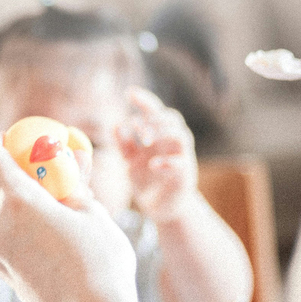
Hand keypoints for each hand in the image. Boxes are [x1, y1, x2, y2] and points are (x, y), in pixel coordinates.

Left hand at [0, 133, 139, 301]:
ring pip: (7, 212)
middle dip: (28, 176)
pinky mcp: (1, 273)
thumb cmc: (100, 267)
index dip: (1, 141)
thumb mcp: (94, 213)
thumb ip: (73, 182)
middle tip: (63, 182)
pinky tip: (61, 247)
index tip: (29, 148)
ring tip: (71, 220)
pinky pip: (10, 238)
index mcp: (15, 201)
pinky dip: (29, 232)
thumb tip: (71, 158)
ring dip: (32, 206)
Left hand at [116, 87, 197, 222]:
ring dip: (163, 133)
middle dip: (154, 118)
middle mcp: (173, 143)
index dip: (145, 100)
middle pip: (172, 118)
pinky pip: (181, 164)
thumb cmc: (148, 181)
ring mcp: (182, 158)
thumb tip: (115, 125)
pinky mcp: (185, 176)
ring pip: (181, 135)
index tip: (129, 93)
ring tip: (144, 140)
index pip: (156, 111)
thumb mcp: (131, 161)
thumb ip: (124, 144)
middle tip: (136, 125)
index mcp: (160, 136)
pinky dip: (167, 162)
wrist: (162, 208)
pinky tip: (152, 164)